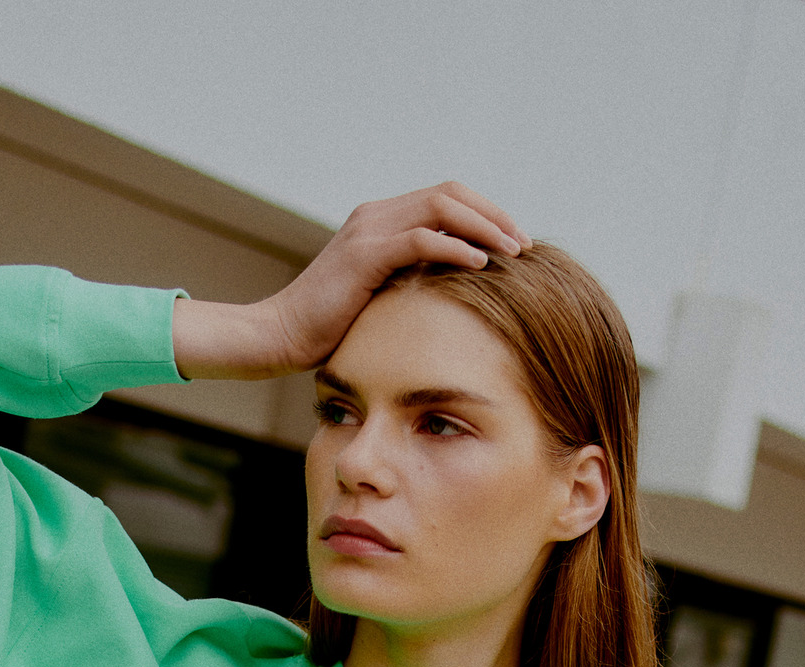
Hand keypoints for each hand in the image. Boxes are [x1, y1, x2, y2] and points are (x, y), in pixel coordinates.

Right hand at [170, 183, 529, 380]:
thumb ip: (408, 283)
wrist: (279, 336)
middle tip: (525, 242)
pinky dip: (456, 247)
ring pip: (441, 207)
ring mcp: (368, 230)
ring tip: (514, 250)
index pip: (445, 198)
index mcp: (380, 221)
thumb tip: (451, 295)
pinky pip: (421, 239)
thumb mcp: (377, 299)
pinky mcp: (364, 255)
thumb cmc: (326, 331)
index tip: (514, 241)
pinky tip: (482, 264)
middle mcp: (375, 215)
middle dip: (494, 214)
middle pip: (451, 193)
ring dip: (484, 227)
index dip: (484, 214)